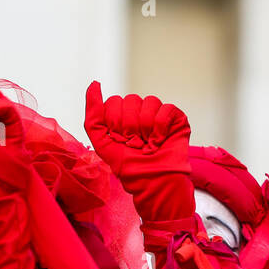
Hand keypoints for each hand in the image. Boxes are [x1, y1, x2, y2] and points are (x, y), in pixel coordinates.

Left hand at [84, 81, 192, 224]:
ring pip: (148, 102)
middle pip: (129, 100)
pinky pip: (165, 109)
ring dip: (145, 129)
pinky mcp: (176, 117)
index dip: (114, 124)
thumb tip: (93, 85)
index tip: (120, 141)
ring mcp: (158, 113)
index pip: (113, 102)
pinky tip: (159, 141)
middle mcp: (140, 112)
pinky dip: (160, 128)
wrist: (153, 183)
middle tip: (135, 144)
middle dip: (129, 127)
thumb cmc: (129, 168)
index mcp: (122, 116)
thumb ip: (93, 116)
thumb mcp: (102, 143)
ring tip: (148, 144)